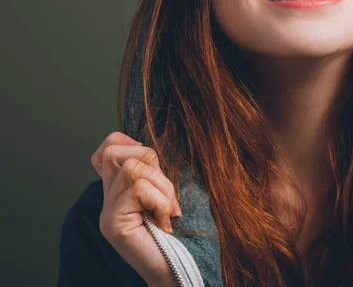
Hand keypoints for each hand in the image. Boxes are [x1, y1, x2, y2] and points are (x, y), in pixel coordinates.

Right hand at [91, 131, 181, 285]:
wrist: (177, 272)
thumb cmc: (183, 233)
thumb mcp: (169, 193)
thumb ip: (156, 173)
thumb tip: (149, 149)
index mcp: (120, 190)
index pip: (109, 147)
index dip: (131, 144)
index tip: (154, 165)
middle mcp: (108, 200)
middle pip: (116, 151)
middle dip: (150, 162)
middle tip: (163, 192)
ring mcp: (107, 212)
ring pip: (131, 168)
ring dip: (161, 186)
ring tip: (167, 210)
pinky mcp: (112, 223)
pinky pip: (138, 189)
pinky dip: (160, 201)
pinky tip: (164, 220)